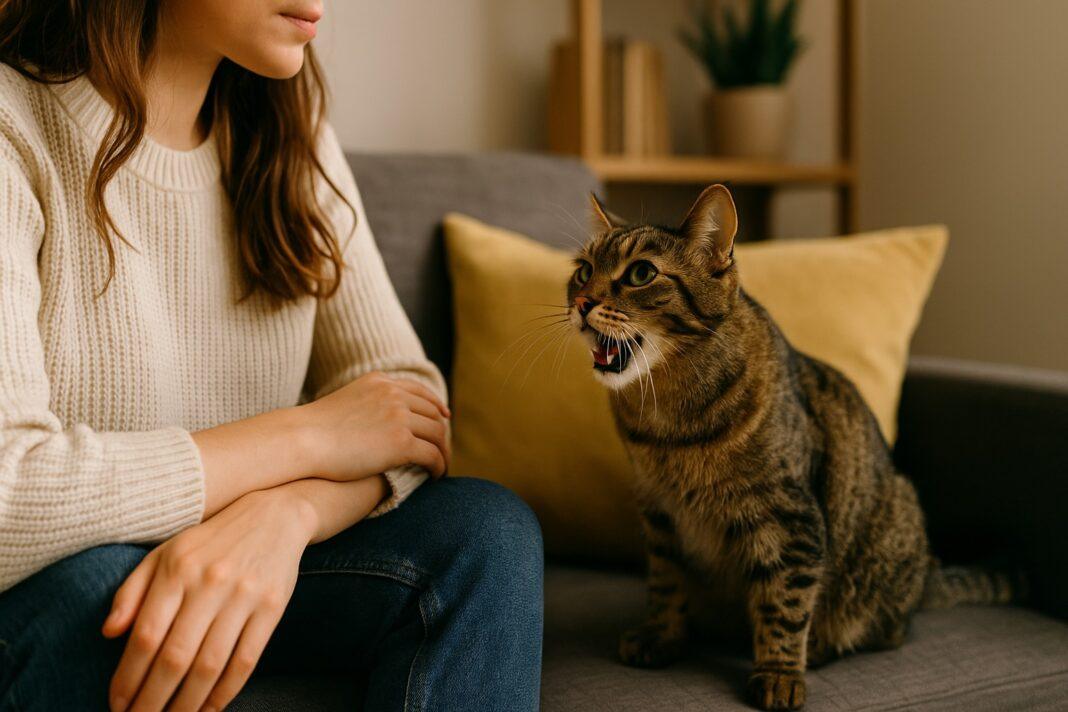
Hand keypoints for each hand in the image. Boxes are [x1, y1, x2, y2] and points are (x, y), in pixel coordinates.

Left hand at [102, 489, 314, 711]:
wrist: (275, 516)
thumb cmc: (211, 540)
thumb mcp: (165, 552)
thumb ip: (132, 590)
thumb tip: (109, 632)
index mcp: (177, 569)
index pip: (146, 635)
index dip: (128, 677)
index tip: (117, 704)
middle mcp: (209, 582)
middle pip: (175, 657)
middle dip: (152, 700)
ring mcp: (243, 596)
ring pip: (210, 665)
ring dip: (187, 703)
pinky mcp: (272, 607)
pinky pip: (246, 660)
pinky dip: (226, 691)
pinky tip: (210, 708)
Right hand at [301, 371, 450, 481]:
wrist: (301, 439)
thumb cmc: (312, 430)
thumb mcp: (344, 402)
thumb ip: (365, 404)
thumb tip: (373, 418)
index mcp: (381, 382)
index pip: (420, 391)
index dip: (436, 406)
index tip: (445, 417)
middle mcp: (394, 395)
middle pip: (432, 413)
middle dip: (441, 432)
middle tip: (443, 450)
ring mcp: (399, 417)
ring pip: (437, 435)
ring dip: (443, 452)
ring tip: (442, 467)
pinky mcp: (401, 442)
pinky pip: (432, 455)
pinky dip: (439, 466)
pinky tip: (436, 477)